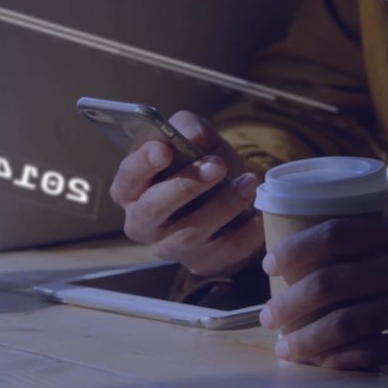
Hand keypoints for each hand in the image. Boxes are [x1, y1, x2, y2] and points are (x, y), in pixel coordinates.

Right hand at [110, 110, 263, 275]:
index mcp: (130, 188)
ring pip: (190, 233)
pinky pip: (224, 252)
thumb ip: (187, 126)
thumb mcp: (193, 134)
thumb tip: (193, 137)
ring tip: (248, 183)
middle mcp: (142, 222)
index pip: (128, 178)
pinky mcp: (201, 261)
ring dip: (223, 206)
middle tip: (217, 165)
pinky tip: (259, 212)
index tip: (165, 150)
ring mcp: (169, 246)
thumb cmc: (199, 160)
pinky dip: (245, 233)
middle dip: (187, 185)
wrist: (226, 191)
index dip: (144, 164)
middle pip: (154, 209)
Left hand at [259, 213, 387, 368]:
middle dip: (287, 304)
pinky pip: (378, 353)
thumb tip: (328, 255)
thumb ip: (387, 240)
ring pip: (345, 323)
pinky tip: (327, 365)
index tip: (269, 265)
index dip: (294, 250)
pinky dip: (344, 361)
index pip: (335, 234)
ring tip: (287, 348)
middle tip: (267, 317)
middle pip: (329, 282)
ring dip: (306, 340)